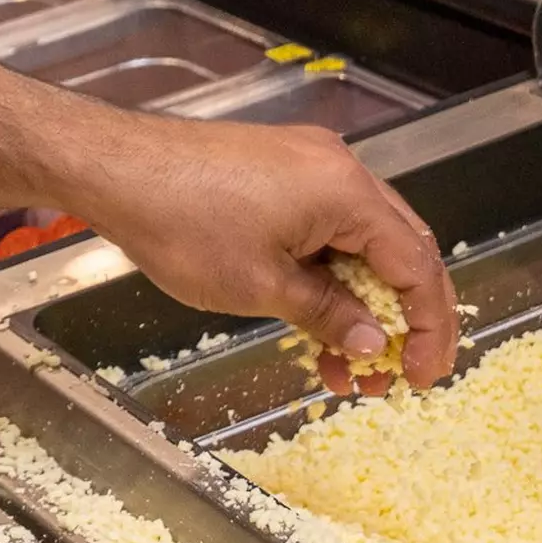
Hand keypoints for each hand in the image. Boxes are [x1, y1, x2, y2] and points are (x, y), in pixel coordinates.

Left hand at [88, 120, 458, 394]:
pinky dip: (326, 278)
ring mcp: (306, 166)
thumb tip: (374, 342)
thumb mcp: (261, 286)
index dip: (428, 326)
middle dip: (401, 320)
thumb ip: (329, 315)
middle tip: (394, 376)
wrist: (113, 169)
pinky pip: (324, 230)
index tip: (423, 374)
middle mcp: (337, 168)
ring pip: (359, 246)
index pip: (417, 265)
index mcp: (346, 191)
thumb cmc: (179, 220)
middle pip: (399, 251)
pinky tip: (314, 326)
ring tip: (344, 369)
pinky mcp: (277, 173)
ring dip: (359, 306)